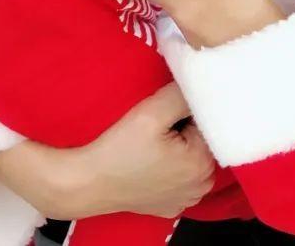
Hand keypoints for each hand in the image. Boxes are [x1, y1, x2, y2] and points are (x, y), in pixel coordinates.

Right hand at [76, 83, 216, 217]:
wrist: (89, 183)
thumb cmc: (120, 149)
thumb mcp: (152, 112)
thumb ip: (182, 95)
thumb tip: (202, 86)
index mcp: (203, 163)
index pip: (206, 123)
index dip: (184, 114)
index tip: (163, 116)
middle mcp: (202, 185)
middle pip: (201, 143)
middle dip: (184, 131)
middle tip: (154, 131)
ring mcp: (187, 200)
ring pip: (191, 160)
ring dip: (178, 150)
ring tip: (151, 147)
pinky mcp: (171, 207)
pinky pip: (179, 179)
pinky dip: (170, 170)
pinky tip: (150, 165)